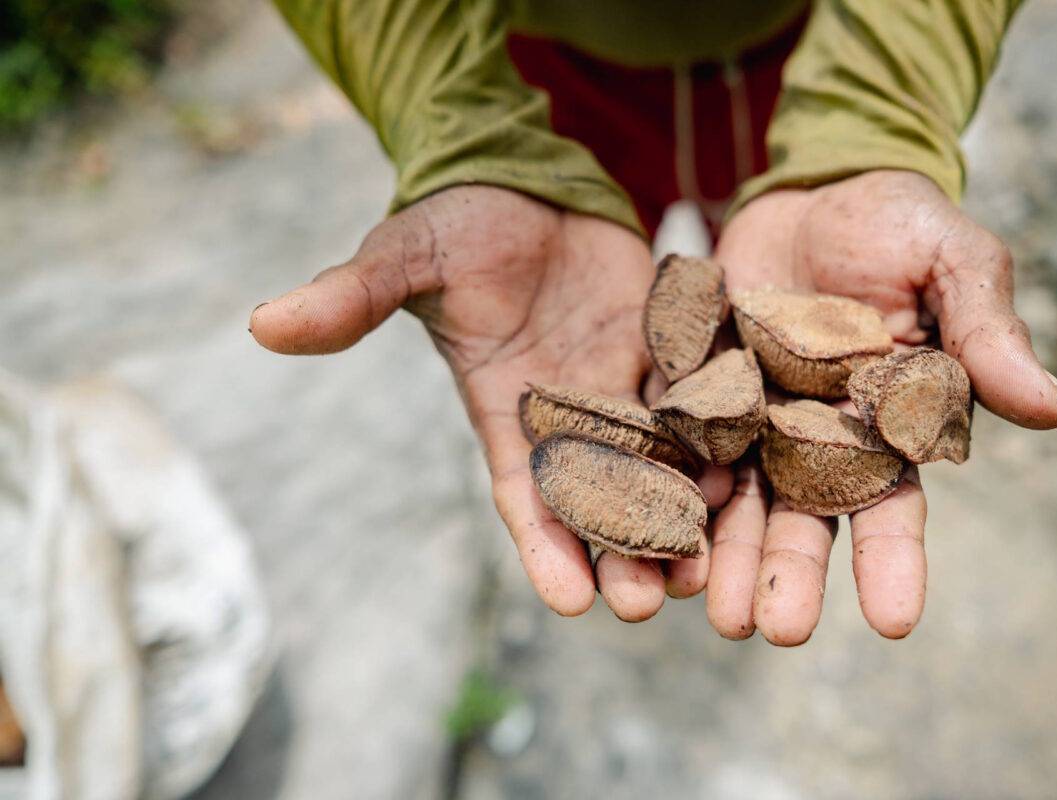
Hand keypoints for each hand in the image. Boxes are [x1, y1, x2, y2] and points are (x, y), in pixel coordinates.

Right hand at [249, 186, 728, 620]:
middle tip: (652, 603)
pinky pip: (697, 400)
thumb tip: (261, 323)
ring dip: (682, 513)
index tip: (569, 603)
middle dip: (622, 550)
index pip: (522, 494)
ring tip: (711, 561)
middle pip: (600, 495)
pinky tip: (745, 472)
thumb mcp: (404, 258)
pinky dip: (717, 437)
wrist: (524, 183)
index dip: (544, 547)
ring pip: (658, 462)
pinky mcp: (664, 350)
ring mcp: (621, 384)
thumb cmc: (457, 225)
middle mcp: (568, 411)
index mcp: (505, 410)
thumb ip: (350, 299)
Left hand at [707, 170, 1056, 644]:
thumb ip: (986, 333)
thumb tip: (1054, 408)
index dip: (894, 560)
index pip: (892, 504)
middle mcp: (814, 438)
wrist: (815, 187)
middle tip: (777, 631)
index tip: (895, 620)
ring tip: (709, 608)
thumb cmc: (899, 224)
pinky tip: (649, 519)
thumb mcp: (953, 262)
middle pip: (802, 518)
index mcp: (884, 427)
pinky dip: (666, 479)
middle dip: (790, 574)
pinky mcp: (697, 386)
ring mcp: (750, 416)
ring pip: (733, 498)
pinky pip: (678, 440)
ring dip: (722, 553)